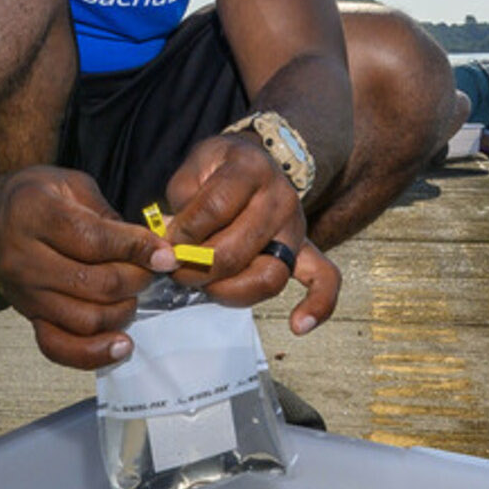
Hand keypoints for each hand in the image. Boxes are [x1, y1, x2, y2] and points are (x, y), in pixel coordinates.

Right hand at [0, 166, 173, 368]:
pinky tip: (121, 344)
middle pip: (94, 284)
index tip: (166, 255)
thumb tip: (146, 245)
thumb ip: (106, 212)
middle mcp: (25, 258)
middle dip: (136, 279)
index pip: (94, 240)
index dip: (136, 249)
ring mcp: (25, 294)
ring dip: (123, 311)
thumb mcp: (68, 184)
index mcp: (35, 213)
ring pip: (85, 319)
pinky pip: (60, 348)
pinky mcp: (29, 317)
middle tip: (151, 270)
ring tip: (133, 293)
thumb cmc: (33, 199)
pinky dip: (94, 354)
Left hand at [163, 134, 339, 334]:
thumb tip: (171, 243)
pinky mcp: (305, 250)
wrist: (253, 162)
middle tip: (175, 270)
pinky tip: (298, 325)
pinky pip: (324, 279)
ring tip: (205, 289)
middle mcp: (280, 197)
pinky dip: (318, 305)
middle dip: (197, 268)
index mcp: (250, 168)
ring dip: (229, 291)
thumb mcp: (193, 168)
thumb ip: (181, 202)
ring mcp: (296, 227)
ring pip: (269, 275)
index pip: (215, 208)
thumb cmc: (219, 170)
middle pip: (237, 249)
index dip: (183, 233)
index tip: (163, 245)